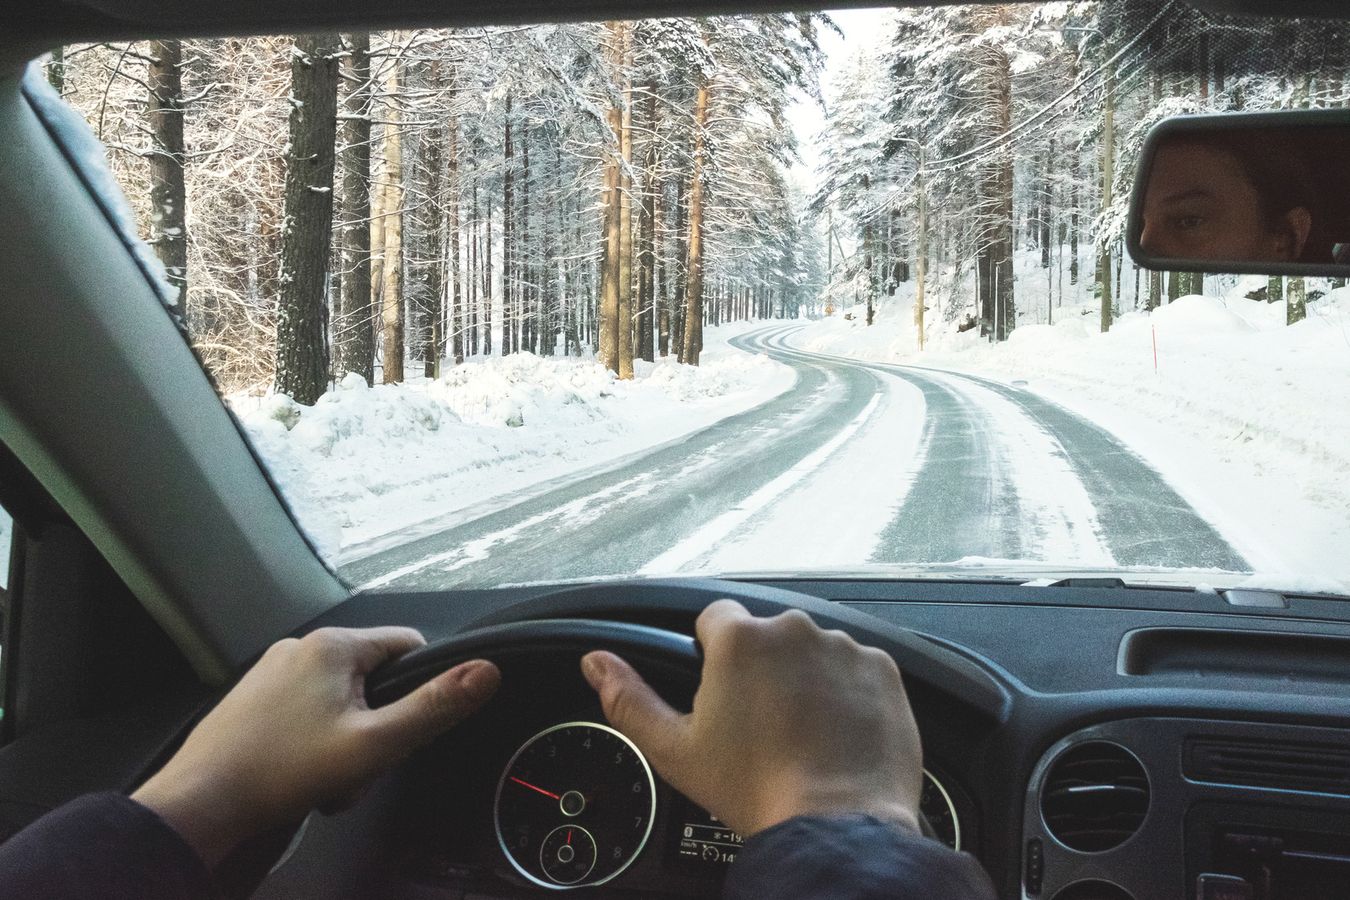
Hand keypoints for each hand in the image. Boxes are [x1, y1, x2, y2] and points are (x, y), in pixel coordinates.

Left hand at [134, 627, 498, 866]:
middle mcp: (300, 647)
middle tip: (360, 764)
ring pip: (340, 699)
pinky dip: (315, 742)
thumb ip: (434, 707)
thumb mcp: (375, 744)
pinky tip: (301, 774)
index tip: (402, 729)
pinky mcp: (253, 699)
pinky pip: (307, 711)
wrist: (200, 805)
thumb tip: (486, 672)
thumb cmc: (282, 772)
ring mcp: (271, 672)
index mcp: (333, 645)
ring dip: (346, 738)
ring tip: (327, 776)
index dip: (418, 690)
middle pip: (373, 678)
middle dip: (377, 724)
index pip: (408, 647)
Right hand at [580, 600, 921, 837]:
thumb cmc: (756, 791)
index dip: (713, 654)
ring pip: (814, 650)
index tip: (722, 689)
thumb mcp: (675, 750)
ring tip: (803, 731)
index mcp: (739, 640)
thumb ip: (628, 698)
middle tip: (761, 722)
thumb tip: (596, 663)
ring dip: (806, 677)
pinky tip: (836, 731)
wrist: (837, 825)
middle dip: (763, 668)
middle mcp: (793, 630)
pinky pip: (857, 668)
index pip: (715, 618)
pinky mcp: (883, 669)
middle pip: (768, 634)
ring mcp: (843, 647)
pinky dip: (848, 692)